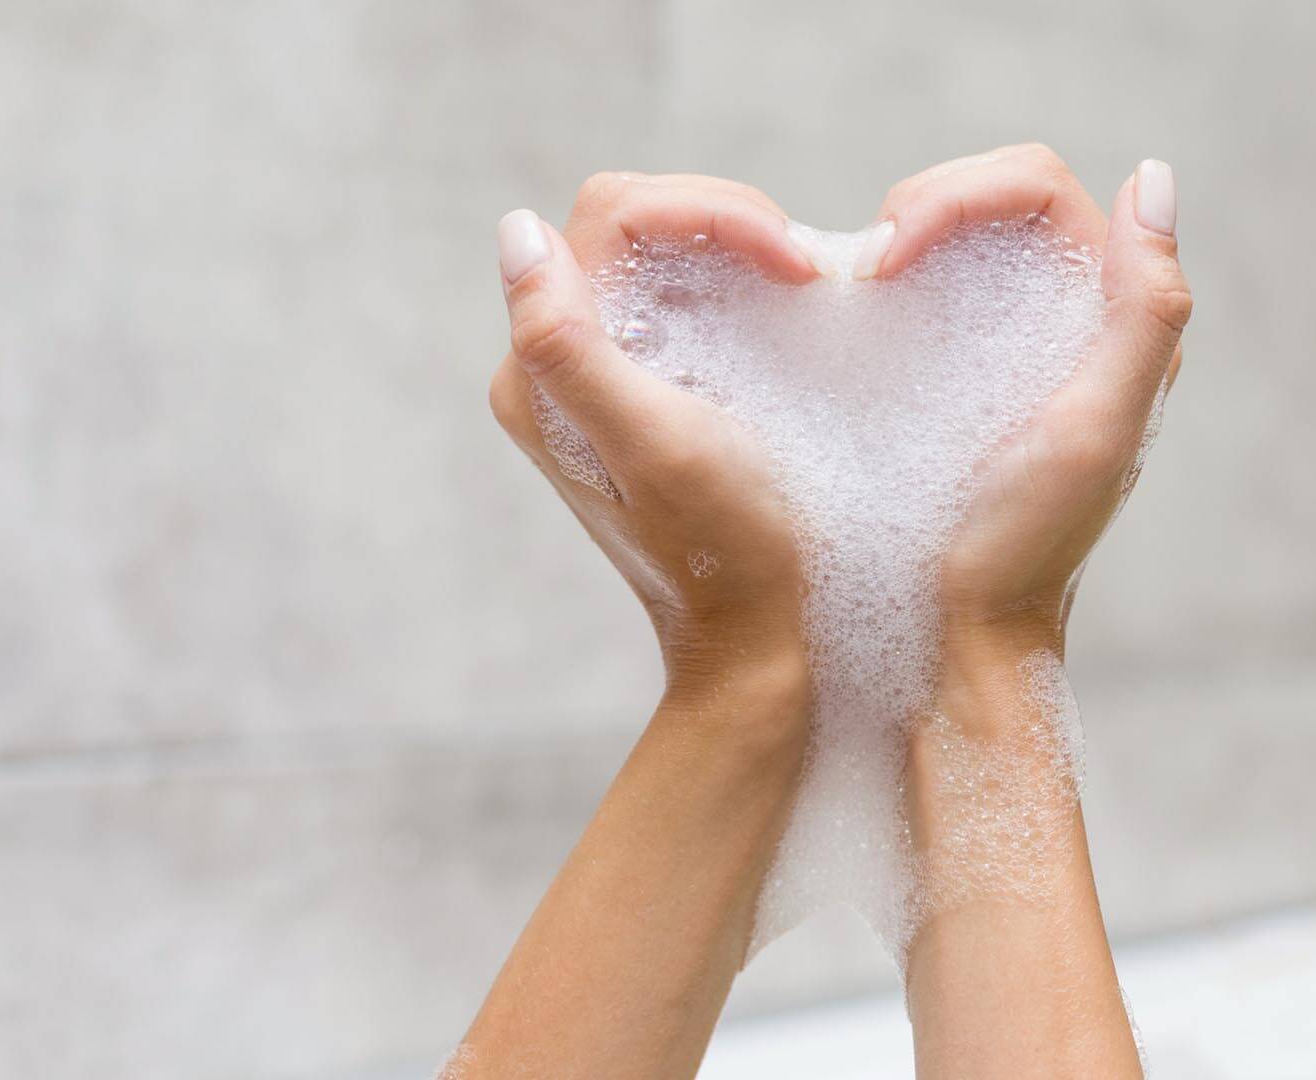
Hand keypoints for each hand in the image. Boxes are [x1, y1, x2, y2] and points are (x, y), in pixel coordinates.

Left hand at [488, 173, 821, 720]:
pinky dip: (735, 281)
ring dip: (733, 247)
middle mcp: (556, 365)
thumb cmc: (726, 548)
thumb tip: (514, 231)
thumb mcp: (654, 443)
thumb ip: (567, 345)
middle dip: (722, 221)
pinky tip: (782, 311)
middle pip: (630, 222)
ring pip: (657, 252)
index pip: (612, 217)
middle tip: (801, 271)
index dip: (705, 212)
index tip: (791, 263)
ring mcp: (602, 377)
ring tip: (799, 287)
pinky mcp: (649, 392)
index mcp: (542, 368)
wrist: (763, 642)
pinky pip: (679, 295)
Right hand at [865, 145, 1192, 676]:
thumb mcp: (1095, 427)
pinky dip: (896, 277)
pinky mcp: (967, 374)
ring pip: (966, 233)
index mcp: (1118, 317)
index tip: (892, 255)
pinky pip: (936, 287)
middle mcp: (1080, 318)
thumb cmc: (1025, 546)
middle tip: (869, 267)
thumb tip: (1151, 176)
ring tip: (861, 284)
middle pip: (1001, 196)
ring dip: (908, 233)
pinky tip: (864, 312)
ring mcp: (1020, 343)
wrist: (965, 637)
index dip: (961, 193)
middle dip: (928, 203)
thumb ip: (1145, 309)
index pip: (1039, 188)